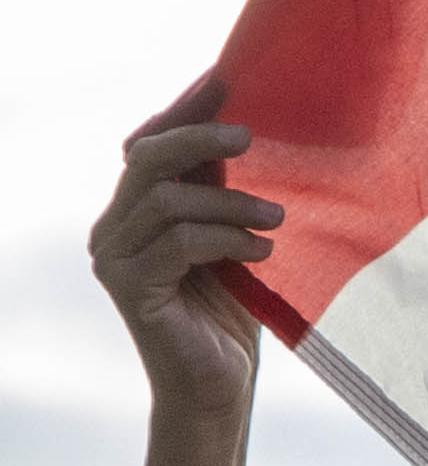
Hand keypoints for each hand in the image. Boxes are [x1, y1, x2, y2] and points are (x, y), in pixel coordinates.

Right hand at [90, 80, 277, 437]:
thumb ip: (223, 187)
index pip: (150, 141)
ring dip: (230, 201)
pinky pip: (178, 241)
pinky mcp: (127, 287)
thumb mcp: (232, 234)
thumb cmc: (234, 310)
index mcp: (134, 208)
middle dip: (199, 136)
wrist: (219, 387)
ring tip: (277, 219)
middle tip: (251, 135)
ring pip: (168, 198)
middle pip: (147, 157)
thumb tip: (252, 121)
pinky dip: (225, 239)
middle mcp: (112, 227)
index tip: (230, 79)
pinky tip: (261, 251)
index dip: (185, 108)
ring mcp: (112, 257)